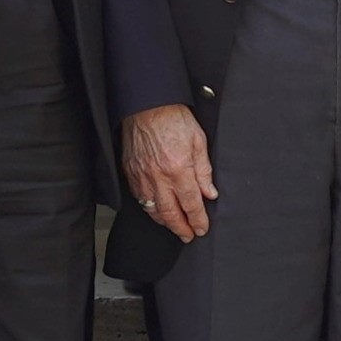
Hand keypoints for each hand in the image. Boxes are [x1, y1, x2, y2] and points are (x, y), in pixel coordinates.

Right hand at [123, 104, 216, 241]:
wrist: (147, 104)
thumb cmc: (173, 117)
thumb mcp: (198, 141)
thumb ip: (204, 170)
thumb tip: (209, 193)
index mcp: (179, 169)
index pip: (191, 204)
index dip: (198, 220)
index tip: (201, 229)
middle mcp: (159, 177)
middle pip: (171, 214)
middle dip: (181, 228)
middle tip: (188, 235)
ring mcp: (142, 176)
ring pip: (153, 210)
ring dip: (165, 222)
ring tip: (174, 226)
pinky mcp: (130, 172)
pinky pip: (139, 198)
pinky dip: (149, 208)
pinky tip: (156, 210)